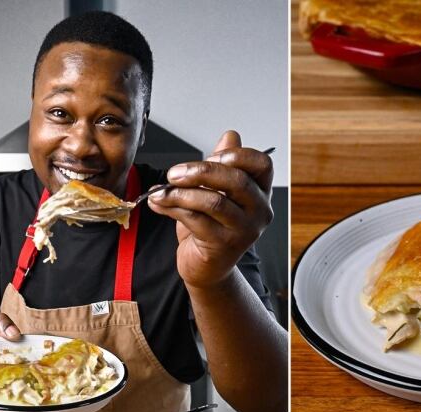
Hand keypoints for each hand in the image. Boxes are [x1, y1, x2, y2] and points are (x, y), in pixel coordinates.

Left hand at [148, 130, 273, 288]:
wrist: (206, 267)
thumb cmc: (212, 226)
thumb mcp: (217, 191)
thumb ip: (222, 164)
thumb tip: (231, 135)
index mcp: (261, 192)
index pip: (262, 164)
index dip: (237, 155)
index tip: (210, 156)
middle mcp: (259, 211)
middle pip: (236, 180)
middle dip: (201, 171)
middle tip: (174, 172)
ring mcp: (244, 230)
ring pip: (214, 201)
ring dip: (181, 192)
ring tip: (161, 191)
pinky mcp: (224, 245)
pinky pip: (196, 220)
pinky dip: (172, 208)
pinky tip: (159, 203)